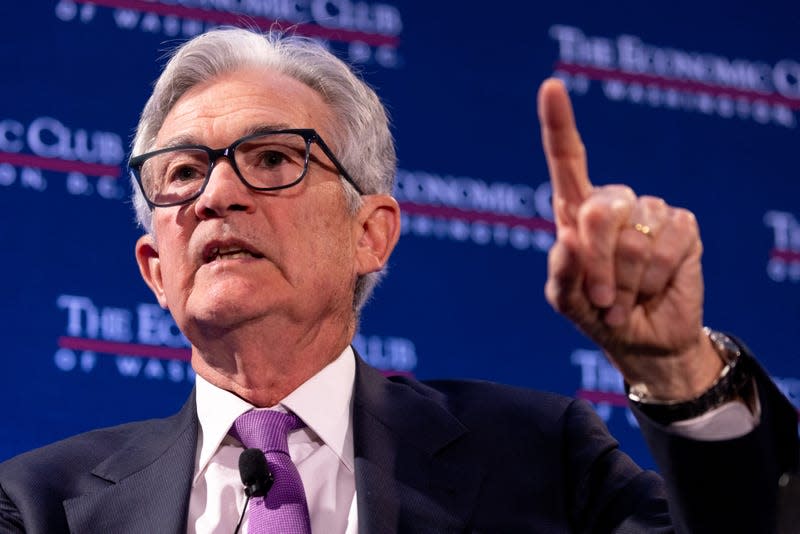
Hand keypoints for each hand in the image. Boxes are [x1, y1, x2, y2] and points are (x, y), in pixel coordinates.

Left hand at [537, 78, 721, 400]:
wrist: (642, 339)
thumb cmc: (597, 313)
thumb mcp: (566, 301)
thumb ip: (561, 275)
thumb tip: (567, 242)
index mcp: (575, 211)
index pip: (567, 160)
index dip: (559, 124)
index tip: (551, 86)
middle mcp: (613, 203)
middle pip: (598, 211)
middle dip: (597, 265)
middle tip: (601, 297)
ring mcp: (650, 211)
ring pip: (633, 239)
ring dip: (627, 281)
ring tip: (627, 295)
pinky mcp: (682, 226)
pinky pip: (667, 244)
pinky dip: (656, 277)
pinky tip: (655, 287)